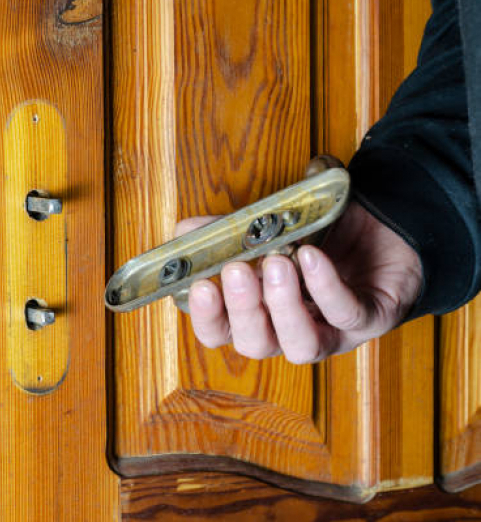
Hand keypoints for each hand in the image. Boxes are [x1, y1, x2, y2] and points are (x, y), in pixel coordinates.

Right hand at [175, 201, 422, 362]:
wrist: (385, 226)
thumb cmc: (323, 234)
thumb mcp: (270, 227)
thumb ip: (229, 231)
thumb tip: (186, 231)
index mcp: (260, 313)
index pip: (220, 333)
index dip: (207, 318)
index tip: (199, 286)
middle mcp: (290, 331)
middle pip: (256, 344)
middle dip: (243, 310)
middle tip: (236, 270)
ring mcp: (332, 331)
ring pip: (301, 345)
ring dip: (283, 307)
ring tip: (277, 263)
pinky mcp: (371, 319)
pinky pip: (345, 313)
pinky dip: (325, 286)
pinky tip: (312, 257)